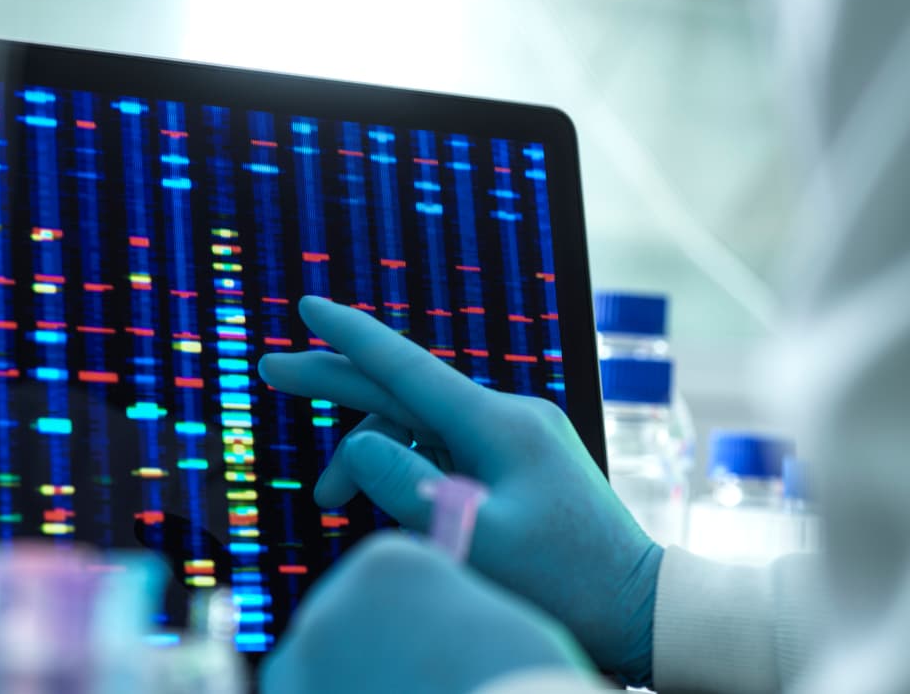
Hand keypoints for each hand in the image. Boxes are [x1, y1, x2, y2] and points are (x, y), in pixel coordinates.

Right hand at [258, 296, 662, 686]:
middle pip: (402, 389)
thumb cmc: (564, 580)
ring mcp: (510, 435)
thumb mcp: (475, 539)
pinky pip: (442, 449)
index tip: (306, 305)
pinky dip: (404, 469)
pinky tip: (380, 499)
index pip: (407, 366)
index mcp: (497, 424)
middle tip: (271, 370)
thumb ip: (406, 487)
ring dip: (367, 456)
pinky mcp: (513, 459)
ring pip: (416, 428)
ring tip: (325, 503)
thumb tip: (355, 446)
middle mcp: (504, 415)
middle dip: (336, 382)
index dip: (350, 335)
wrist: (638, 604)